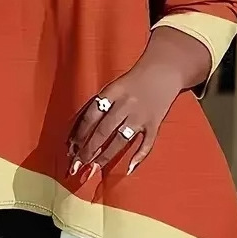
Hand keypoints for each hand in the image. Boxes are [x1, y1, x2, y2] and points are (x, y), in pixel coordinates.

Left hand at [67, 27, 211, 178]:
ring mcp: (141, 115)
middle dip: (88, 150)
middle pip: (103, 131)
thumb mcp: (113, 87)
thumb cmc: (133, 81)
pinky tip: (128, 168)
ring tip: (94, 169)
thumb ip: (99, 106)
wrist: (165, 69)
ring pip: (121, 140)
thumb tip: (79, 132)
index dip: (79, 134)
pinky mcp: (155, 123)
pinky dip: (139, 156)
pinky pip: (147, 143)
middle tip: (77, 165)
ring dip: (106, 156)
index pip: (91, 117)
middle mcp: (126, 104)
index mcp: (112, 92)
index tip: (71, 149)